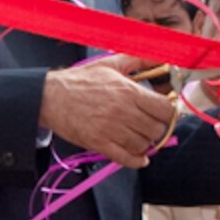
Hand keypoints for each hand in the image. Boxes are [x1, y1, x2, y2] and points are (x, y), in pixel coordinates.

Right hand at [40, 56, 175, 168]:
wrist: (52, 97)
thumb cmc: (81, 81)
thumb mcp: (111, 63)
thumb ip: (139, 60)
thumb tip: (162, 58)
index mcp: (128, 91)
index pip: (164, 109)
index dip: (167, 112)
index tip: (162, 111)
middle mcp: (122, 112)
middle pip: (157, 129)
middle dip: (157, 128)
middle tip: (150, 124)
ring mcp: (111, 130)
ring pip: (144, 145)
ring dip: (146, 143)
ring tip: (139, 136)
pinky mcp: (99, 144)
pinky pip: (127, 159)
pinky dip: (137, 161)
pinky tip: (140, 157)